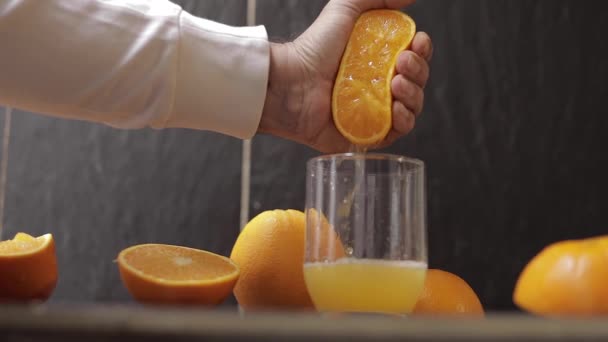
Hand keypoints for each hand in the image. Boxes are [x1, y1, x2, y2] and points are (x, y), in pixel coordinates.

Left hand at [259, 0, 432, 152]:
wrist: (291, 83)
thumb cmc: (313, 48)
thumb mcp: (345, 9)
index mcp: (378, 60)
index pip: (414, 57)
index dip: (422, 50)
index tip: (417, 42)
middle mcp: (379, 86)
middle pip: (417, 82)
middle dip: (418, 71)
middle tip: (401, 62)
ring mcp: (374, 112)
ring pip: (412, 107)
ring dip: (413, 94)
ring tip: (396, 84)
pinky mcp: (366, 134)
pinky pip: (397, 133)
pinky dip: (403, 121)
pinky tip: (396, 108)